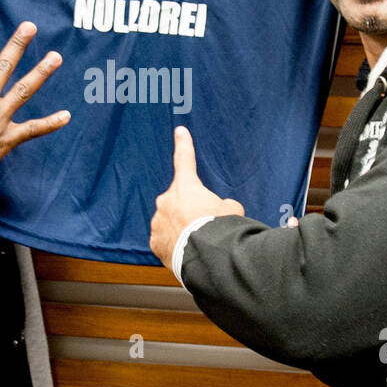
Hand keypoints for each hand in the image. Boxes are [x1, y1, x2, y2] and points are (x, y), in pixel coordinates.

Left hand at [149, 126, 244, 269]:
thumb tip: (220, 209)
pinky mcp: (154, 242)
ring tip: (197, 243)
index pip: (186, 159)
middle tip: (204, 226)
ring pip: (169, 222)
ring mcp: (158, 221)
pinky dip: (173, 244)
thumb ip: (224, 204)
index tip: (179, 130)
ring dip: (180, 229)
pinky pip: (164, 240)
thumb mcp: (232, 210)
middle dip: (188, 211)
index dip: (184, 144)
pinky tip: (186, 252)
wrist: (205, 256)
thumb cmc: (219, 229)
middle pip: (178, 202)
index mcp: (186, 186)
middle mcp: (167, 200)